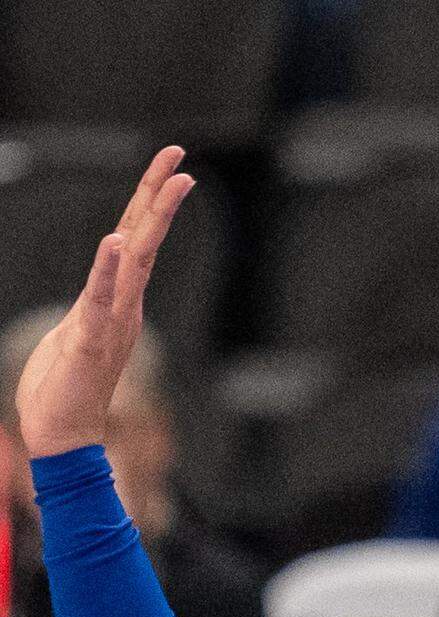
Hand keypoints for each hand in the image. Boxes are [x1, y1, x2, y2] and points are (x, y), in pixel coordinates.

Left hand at [15, 146, 193, 459]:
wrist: (61, 438)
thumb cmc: (62, 391)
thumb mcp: (75, 334)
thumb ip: (91, 307)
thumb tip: (102, 290)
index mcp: (116, 302)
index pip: (135, 242)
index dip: (151, 201)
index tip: (171, 165)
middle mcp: (123, 308)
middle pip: (144, 241)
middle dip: (161, 197)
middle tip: (180, 158)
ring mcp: (110, 324)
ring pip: (135, 262)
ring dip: (152, 222)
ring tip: (171, 185)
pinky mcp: (89, 343)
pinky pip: (100, 301)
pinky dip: (106, 271)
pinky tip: (114, 241)